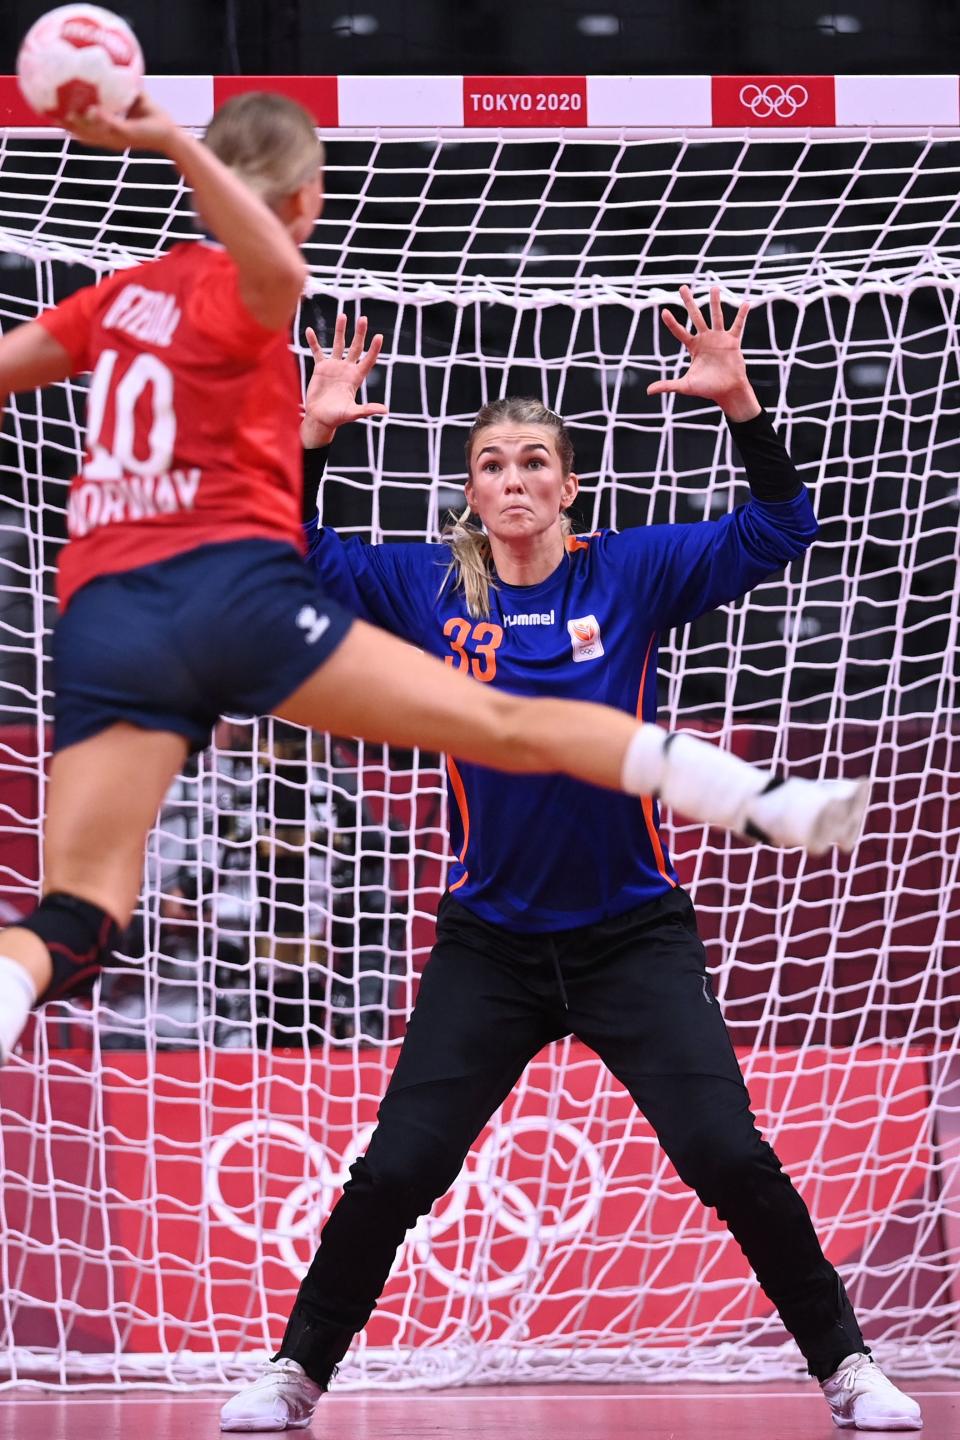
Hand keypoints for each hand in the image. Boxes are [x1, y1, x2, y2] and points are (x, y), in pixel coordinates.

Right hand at [63, 91, 176, 153]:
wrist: (171, 134)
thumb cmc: (155, 119)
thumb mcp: (137, 100)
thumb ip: (125, 86)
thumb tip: (116, 66)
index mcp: (111, 132)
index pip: (87, 130)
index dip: (73, 124)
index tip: (57, 115)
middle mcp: (112, 138)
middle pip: (85, 135)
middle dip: (70, 127)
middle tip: (53, 117)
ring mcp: (119, 138)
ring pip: (94, 134)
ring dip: (80, 126)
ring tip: (66, 116)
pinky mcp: (128, 135)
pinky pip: (111, 126)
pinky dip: (101, 119)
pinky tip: (91, 110)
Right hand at [301, 314, 387, 447]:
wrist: (320, 418)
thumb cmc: (337, 418)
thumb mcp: (352, 413)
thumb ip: (367, 410)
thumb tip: (385, 411)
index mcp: (356, 378)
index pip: (368, 360)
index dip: (374, 349)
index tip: (379, 336)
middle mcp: (347, 369)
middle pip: (355, 347)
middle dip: (360, 333)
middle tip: (363, 318)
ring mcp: (334, 367)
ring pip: (338, 344)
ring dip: (340, 330)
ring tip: (342, 316)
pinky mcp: (321, 368)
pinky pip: (317, 351)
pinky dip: (313, 341)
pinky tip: (310, 330)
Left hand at [647, 285, 759, 420]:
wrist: (727, 391)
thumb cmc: (707, 388)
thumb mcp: (686, 386)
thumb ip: (668, 385)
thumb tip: (648, 391)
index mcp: (693, 347)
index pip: (679, 331)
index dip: (672, 322)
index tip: (664, 311)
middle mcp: (705, 339)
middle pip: (695, 316)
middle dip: (689, 302)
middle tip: (682, 287)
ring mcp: (719, 338)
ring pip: (716, 316)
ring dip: (715, 302)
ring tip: (713, 287)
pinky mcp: (732, 341)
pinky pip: (738, 325)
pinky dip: (742, 315)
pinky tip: (746, 303)